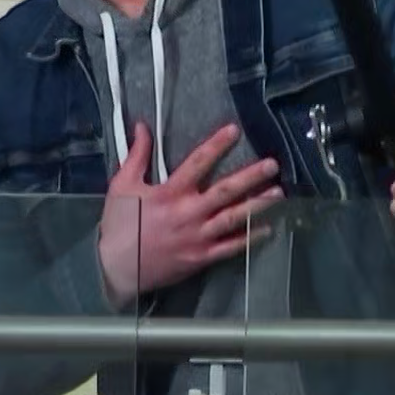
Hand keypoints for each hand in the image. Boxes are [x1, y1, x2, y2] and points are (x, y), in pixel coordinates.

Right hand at [97, 123, 281, 306]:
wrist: (116, 268)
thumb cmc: (120, 224)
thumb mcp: (123, 185)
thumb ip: (137, 154)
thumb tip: (143, 126)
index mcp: (170, 193)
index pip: (198, 163)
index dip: (217, 145)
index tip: (234, 130)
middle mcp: (188, 213)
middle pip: (225, 191)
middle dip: (250, 176)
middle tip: (272, 165)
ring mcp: (197, 237)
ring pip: (233, 219)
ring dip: (257, 205)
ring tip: (278, 193)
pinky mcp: (201, 257)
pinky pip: (230, 247)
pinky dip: (249, 239)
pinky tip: (267, 229)